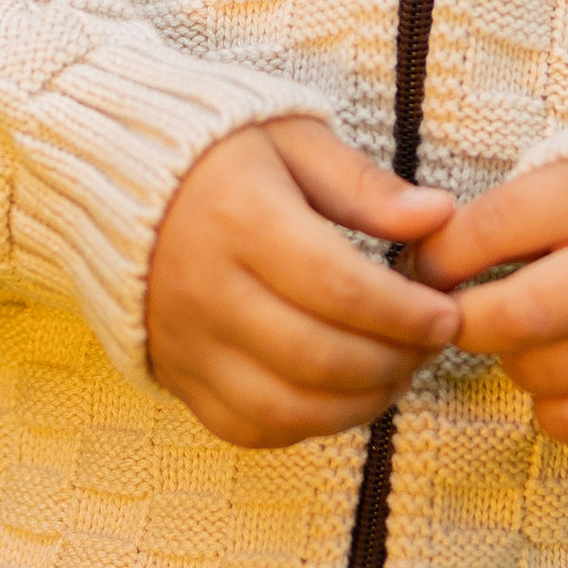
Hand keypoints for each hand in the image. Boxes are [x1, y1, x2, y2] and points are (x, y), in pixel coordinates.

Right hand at [146, 118, 460, 448]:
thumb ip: (364, 184)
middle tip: (432, 345)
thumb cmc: (222, 154)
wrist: (120, 179)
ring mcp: (186, 341)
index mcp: (238, 216)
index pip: (337, 287)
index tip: (447, 313)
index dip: (403, 312)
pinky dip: (307, 425)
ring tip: (399, 371)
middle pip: (317, 355)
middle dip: (393, 361)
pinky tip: (344, 395)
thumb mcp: (293, 140)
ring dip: (360, 403)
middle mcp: (205, 287)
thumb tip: (438, 215)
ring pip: (286, 406)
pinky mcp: (178, 374)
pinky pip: (249, 427)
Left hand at [410, 160, 567, 445]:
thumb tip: (426, 255)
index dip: (437, 258)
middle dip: (465, 322)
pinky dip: (555, 411)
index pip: (485, 233)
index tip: (422, 269)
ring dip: (513, 362)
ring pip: (543, 373)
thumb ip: (511, 208)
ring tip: (523, 335)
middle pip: (513, 315)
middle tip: (459, 315)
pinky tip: (557, 378)